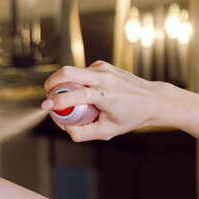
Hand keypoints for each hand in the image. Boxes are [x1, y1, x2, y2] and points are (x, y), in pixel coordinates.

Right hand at [42, 61, 168, 141]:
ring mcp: (102, 68)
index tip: (46, 106)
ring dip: (63, 83)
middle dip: (51, 83)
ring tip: (66, 99)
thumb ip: (83, 133)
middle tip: (48, 96)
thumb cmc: (130, 116)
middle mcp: (103, 77)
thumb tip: (64, 127)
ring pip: (72, 71)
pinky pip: (81, 72)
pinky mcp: (102, 65)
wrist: (152, 99)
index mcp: (105, 94)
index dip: (56, 101)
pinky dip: (76, 82)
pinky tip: (82, 92)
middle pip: (67, 72)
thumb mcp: (107, 131)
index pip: (75, 94)